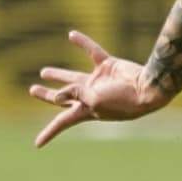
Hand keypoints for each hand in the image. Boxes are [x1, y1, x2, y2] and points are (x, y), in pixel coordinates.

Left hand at [28, 29, 166, 145]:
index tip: (37, 145)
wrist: (147, 88)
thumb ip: (74, 93)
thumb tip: (56, 95)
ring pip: (74, 77)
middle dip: (48, 95)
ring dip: (59, 74)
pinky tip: (71, 35)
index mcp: (86, 110)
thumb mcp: (94, 100)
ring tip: (43, 72)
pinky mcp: (108, 66)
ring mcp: (99, 82)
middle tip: (33, 90)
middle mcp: (91, 97)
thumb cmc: (122, 100)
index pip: (62, 122)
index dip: (49, 132)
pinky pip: (92, 52)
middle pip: (64, 97)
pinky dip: (82, 43)